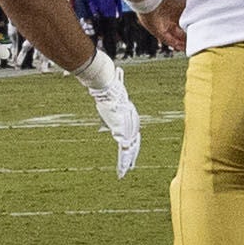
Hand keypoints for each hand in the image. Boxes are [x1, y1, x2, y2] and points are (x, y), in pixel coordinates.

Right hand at [84, 55, 144, 177]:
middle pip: (133, 144)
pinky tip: (122, 171)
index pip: (132, 134)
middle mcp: (132, 125)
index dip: (131, 143)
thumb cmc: (109, 89)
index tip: (129, 149)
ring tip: (124, 172)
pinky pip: (123, 151)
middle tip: (130, 166)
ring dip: (126, 163)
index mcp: (130, 119)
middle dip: (131, 156)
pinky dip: (122, 162)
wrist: (110, 89)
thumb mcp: (112, 92)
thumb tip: (115, 72)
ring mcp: (129, 129)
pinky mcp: (123, 133)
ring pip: (129, 151)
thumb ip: (114, 87)